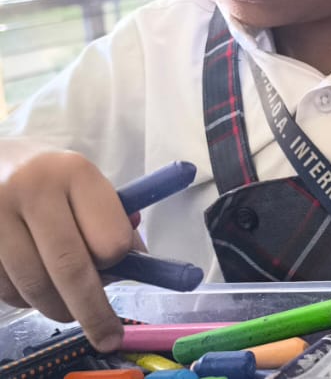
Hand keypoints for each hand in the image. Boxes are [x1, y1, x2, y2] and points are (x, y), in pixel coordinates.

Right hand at [0, 149, 137, 350]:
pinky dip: (24, 300)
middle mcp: (33, 190)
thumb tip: (138, 261)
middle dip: (93, 311)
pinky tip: (34, 287)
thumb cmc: (49, 177)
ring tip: (67, 308)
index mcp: (75, 173)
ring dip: (56, 308)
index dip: (117, 261)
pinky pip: (3, 289)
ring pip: (33, 285)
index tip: (120, 269)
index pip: (108, 238)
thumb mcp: (85, 184)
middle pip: (70, 268)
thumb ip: (111, 218)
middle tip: (109, 336)